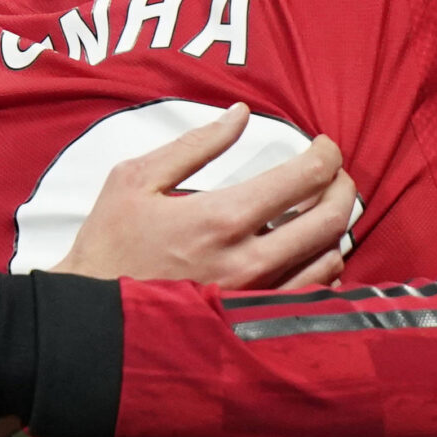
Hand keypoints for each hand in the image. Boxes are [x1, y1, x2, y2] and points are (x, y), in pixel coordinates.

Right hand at [53, 104, 353, 288]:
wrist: (92, 318)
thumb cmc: (109, 245)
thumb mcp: (136, 180)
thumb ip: (195, 144)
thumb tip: (239, 115)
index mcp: (222, 217)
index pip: (303, 178)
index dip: (326, 154)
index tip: (323, 145)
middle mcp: (249, 260)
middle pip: (330, 219)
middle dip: (343, 186)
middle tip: (334, 173)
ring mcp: (255, 296)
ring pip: (328, 258)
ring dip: (334, 228)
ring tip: (321, 209)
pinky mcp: (253, 321)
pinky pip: (311, 295)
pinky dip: (323, 268)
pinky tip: (312, 253)